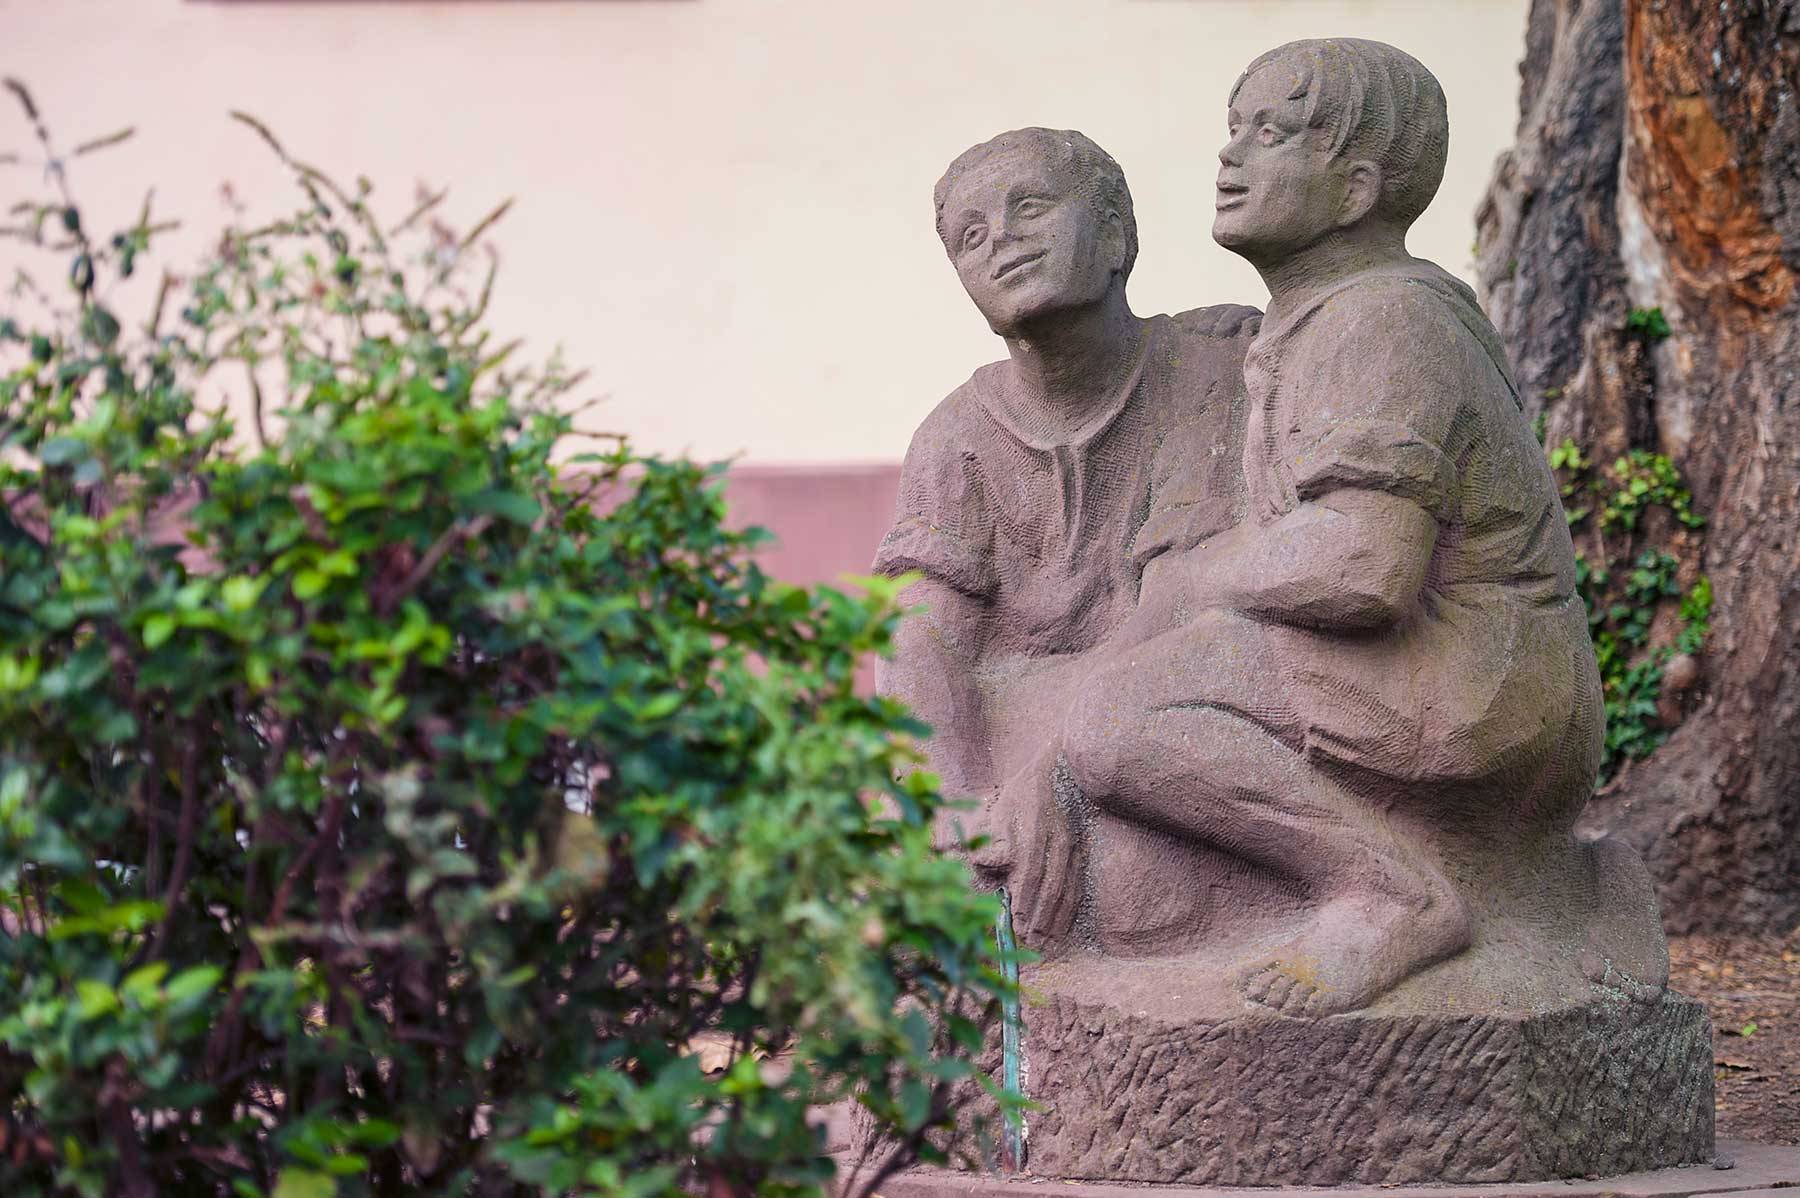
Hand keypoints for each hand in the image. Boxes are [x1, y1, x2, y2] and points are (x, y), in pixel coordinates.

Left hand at [988, 767, 1083, 945]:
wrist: (1060, 772)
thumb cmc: (1021, 795)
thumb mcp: (998, 809)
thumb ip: (987, 840)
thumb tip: (978, 864)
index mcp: (1034, 831)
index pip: (1030, 871)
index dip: (1024, 899)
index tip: (1016, 921)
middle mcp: (1056, 841)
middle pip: (1049, 886)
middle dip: (1039, 917)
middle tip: (1029, 941)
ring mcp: (1073, 847)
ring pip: (1066, 889)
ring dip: (1055, 919)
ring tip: (1046, 941)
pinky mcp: (1081, 852)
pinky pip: (1077, 885)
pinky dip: (1070, 909)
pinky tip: (1063, 925)